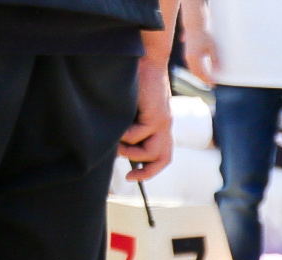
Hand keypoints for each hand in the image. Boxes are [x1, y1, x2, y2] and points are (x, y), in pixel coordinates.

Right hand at [119, 56, 172, 180]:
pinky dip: (125, 135)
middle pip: (162, 159)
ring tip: (116, 143)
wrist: (147, 59)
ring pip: (150, 151)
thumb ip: (131, 124)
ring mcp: (163, 123)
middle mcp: (166, 128)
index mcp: (162, 127)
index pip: (163, 156)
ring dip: (130, 152)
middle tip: (129, 176)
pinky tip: (117, 125)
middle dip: (146, 171)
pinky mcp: (156, 116)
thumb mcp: (133, 108)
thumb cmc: (135, 81)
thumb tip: (117, 144)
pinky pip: (138, 135)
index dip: (150, 170)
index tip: (133, 178)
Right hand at [185, 24, 219, 84]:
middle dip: (204, 80)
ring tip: (208, 81)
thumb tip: (217, 71)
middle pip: (196, 74)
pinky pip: (192, 67)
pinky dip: (197, 72)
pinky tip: (202, 74)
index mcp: (195, 57)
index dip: (208, 80)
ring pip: (193, 71)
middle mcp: (189, 58)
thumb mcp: (212, 48)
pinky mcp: (187, 55)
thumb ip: (214, 60)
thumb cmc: (204, 36)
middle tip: (212, 85)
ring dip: (200, 77)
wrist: (194, 27)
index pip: (201, 73)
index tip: (214, 85)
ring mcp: (187, 57)